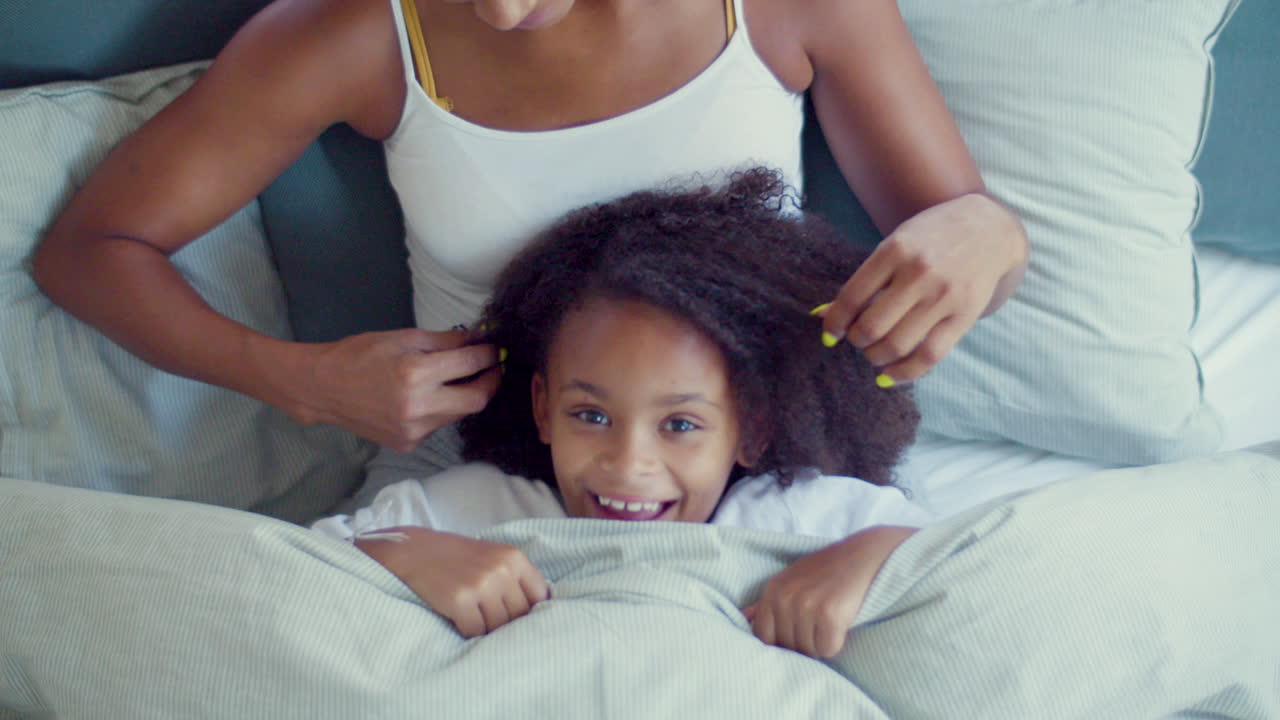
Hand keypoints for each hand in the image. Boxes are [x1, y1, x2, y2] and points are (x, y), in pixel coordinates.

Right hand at [292, 328, 500, 450]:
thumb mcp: (403, 338)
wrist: (323, 388)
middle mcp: (418, 407)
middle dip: (491, 382)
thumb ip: (445, 341)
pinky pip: (438, 425)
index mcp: (416, 374)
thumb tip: (477, 339)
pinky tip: (426, 397)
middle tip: (494, 368)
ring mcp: (414, 430)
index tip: (495, 349)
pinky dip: (440, 409)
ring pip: (458, 414)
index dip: (488, 355)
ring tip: (457, 378)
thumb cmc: (360, 355)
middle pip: (476, 401)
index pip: (470, 365)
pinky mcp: (408, 443)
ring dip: (464, 395)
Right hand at [355, 526, 550, 637]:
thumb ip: (515, 578)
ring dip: (486, 629)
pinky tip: (459, 619)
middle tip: (488, 618)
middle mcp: (501, 570)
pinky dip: (468, 631)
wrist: (413, 551)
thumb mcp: (492, 556)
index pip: (540, 596)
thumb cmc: (455, 557)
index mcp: (513, 557)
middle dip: (506, 622)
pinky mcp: (460, 601)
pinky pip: (475, 631)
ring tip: (473, 617)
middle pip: (519, 615)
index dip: (529, 610)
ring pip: (498, 627)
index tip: (516, 615)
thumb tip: (538, 611)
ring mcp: (481, 585)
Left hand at [743, 526, 915, 657]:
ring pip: (808, 651)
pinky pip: (827, 649)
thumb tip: (743, 618)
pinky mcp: (829, 615)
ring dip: (821, 642)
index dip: (781, 641)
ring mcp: (806, 605)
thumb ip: (767, 602)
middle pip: (787, 647)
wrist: (864, 556)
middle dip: (804, 642)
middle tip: (820, 621)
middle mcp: (784, 598)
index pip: (763, 636)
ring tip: (831, 618)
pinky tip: (841, 621)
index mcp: (772, 590)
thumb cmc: (827, 571)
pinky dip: (836, 642)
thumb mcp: (791, 579)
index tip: (798, 633)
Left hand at [818, 193, 1026, 382]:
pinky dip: (904, 373)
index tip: (829, 334)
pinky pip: (929, 356)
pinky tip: (889, 376)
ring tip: (873, 353)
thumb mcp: (895, 244)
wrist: (990, 229)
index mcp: (895, 251)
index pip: (852, 297)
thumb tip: (821, 315)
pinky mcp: (964, 317)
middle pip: (871, 327)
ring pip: (897, 345)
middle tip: (856, 340)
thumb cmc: (931, 238)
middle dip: (856, 341)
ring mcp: (944, 297)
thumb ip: (865, 279)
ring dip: (875, 358)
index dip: (834, 323)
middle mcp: (919, 274)